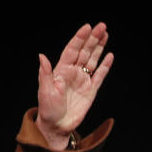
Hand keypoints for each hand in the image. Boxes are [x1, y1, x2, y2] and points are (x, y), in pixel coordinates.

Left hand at [35, 22, 113, 150]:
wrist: (57, 126)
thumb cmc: (47, 109)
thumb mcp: (45, 91)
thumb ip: (45, 73)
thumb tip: (42, 56)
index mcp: (61, 70)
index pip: (72, 50)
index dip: (79, 38)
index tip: (87, 27)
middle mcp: (73, 72)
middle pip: (84, 51)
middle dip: (93, 38)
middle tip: (101, 25)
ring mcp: (82, 80)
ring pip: (93, 59)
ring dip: (99, 47)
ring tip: (105, 33)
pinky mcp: (91, 90)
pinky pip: (100, 75)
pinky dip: (105, 66)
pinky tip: (110, 56)